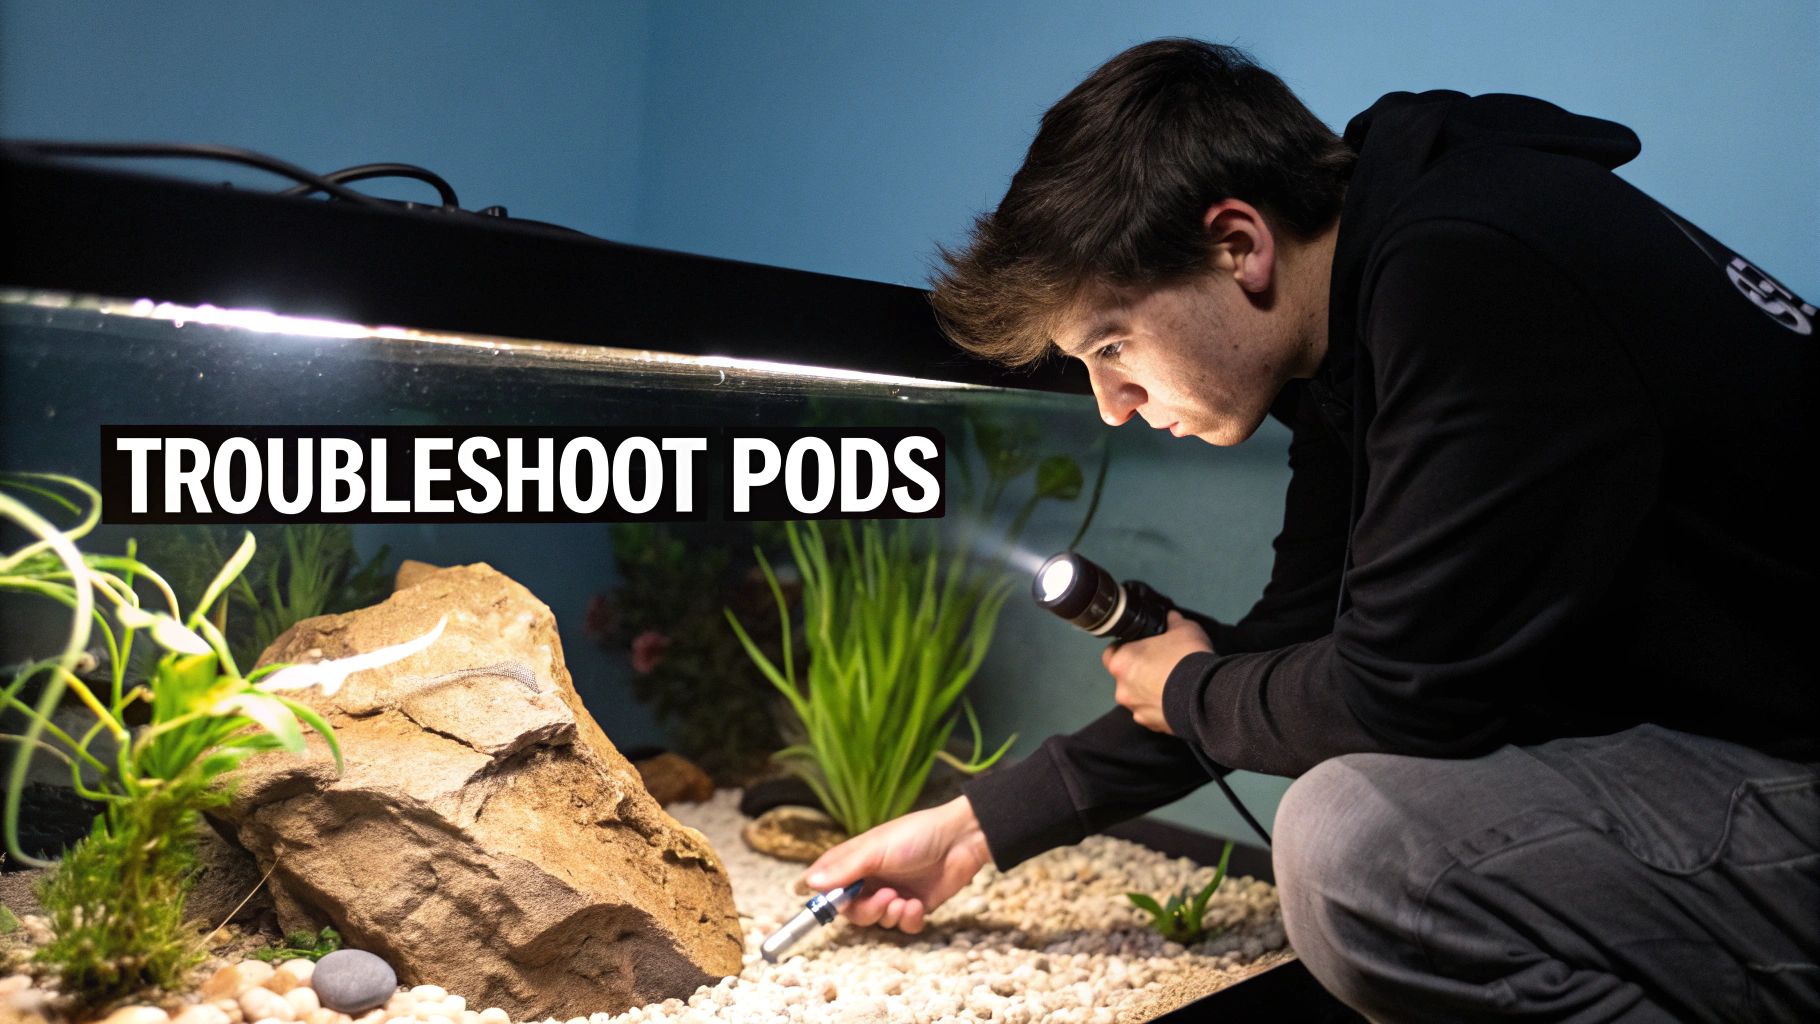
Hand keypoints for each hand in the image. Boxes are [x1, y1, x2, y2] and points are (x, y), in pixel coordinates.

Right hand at [798, 795, 990, 933]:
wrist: (961, 840)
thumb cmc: (915, 836)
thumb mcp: (875, 850)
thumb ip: (844, 869)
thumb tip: (809, 883)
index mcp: (856, 861)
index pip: (827, 882)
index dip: (822, 897)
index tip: (822, 908)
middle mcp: (871, 879)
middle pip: (852, 911)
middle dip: (866, 911)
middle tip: (885, 898)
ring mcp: (893, 893)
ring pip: (877, 921)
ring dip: (889, 914)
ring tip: (904, 900)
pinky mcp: (915, 906)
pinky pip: (903, 927)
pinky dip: (909, 919)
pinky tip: (917, 905)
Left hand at [1103, 610, 1211, 732]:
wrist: (1206, 696)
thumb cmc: (1187, 659)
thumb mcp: (1184, 629)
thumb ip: (1172, 622)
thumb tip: (1172, 618)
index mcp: (1121, 662)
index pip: (1112, 652)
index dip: (1126, 648)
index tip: (1141, 647)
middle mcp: (1122, 689)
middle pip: (1125, 677)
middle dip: (1139, 672)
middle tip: (1160, 665)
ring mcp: (1136, 710)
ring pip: (1138, 697)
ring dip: (1149, 692)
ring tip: (1171, 684)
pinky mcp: (1152, 725)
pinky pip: (1152, 713)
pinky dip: (1160, 707)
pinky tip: (1176, 699)